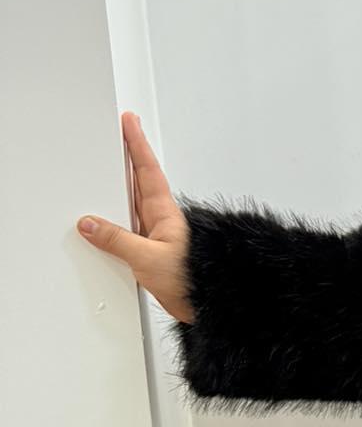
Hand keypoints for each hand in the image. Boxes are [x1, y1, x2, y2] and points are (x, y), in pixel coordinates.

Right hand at [77, 112, 194, 324]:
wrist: (206, 303)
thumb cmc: (190, 279)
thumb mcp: (147, 258)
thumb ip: (117, 241)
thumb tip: (91, 224)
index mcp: (163, 212)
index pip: (147, 169)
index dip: (137, 144)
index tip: (129, 122)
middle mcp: (160, 219)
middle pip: (139, 180)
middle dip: (128, 156)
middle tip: (119, 133)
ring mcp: (155, 234)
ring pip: (132, 203)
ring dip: (121, 185)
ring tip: (109, 165)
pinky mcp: (150, 251)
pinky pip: (127, 226)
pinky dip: (115, 218)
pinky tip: (106, 219)